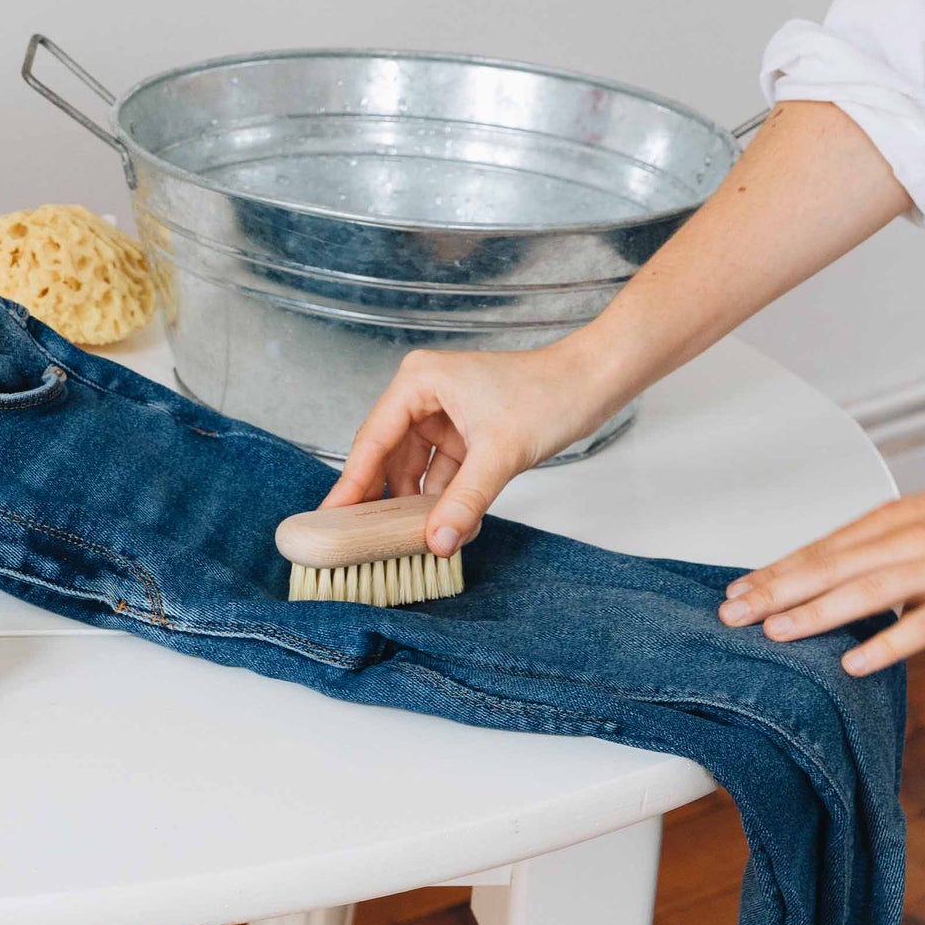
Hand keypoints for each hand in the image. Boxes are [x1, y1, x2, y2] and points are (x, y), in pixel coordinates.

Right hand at [322, 342, 609, 555]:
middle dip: (385, 499)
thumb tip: (436, 543)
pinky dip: (446, 500)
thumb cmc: (548, 395)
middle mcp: (424, 395)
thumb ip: (464, 501)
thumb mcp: (500, 454)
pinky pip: (443, 474)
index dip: (352, 482)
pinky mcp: (466, 434)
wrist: (593, 383)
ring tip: (410, 542)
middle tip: (362, 540)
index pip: (373, 439)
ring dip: (420, 505)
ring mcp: (445, 415)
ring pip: (416, 470)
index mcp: (419, 381)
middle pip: (389, 456)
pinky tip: (450, 529)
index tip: (331, 518)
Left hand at [718, 458, 924, 673]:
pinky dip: (886, 642)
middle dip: (775, 590)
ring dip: (815, 612)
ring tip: (773, 631)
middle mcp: (906, 538)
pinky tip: (854, 663)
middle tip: (730, 612)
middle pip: (829, 566)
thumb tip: (836, 576)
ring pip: (865, 590)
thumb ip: (882, 548)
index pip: (819, 548)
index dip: (774, 570)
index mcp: (890, 520)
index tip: (735, 588)